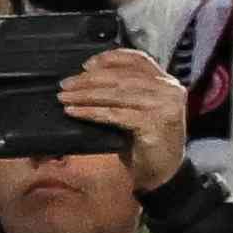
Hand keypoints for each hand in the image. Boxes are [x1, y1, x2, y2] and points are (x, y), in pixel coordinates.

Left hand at [65, 42, 194, 191]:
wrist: (163, 173)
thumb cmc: (146, 142)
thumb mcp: (139, 110)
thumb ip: (126, 92)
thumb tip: (87, 78)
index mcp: (166, 82)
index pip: (137, 59)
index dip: (110, 59)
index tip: (86, 64)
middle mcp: (168, 89)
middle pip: (122, 77)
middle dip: (89, 80)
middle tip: (65, 84)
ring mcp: (163, 106)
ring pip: (116, 94)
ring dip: (85, 95)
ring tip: (64, 97)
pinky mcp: (154, 123)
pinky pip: (115, 114)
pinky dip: (91, 112)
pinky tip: (74, 112)